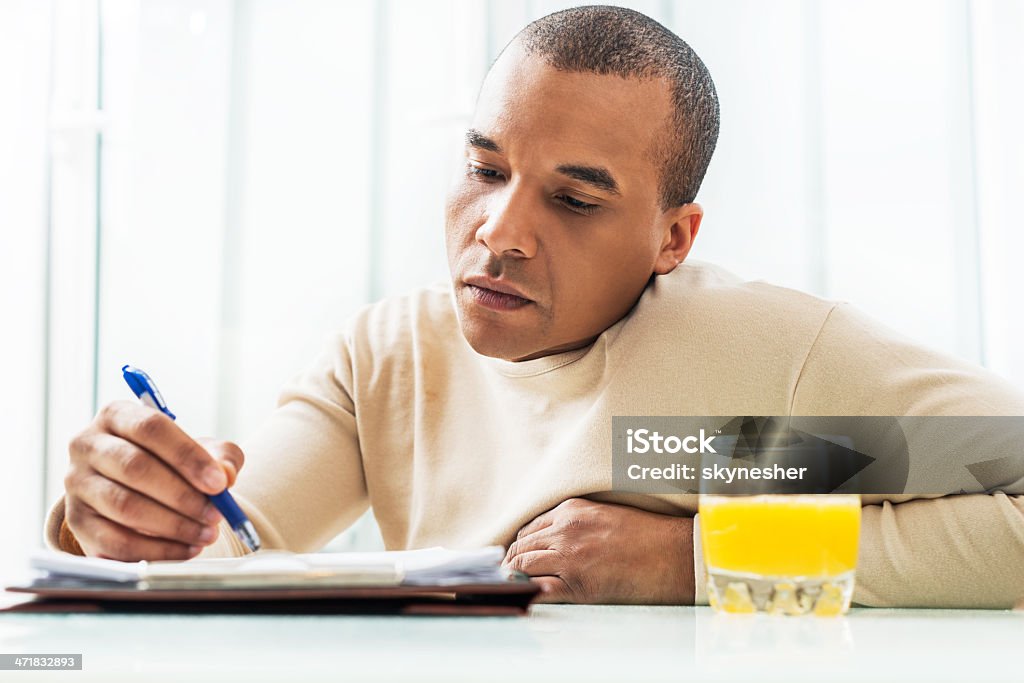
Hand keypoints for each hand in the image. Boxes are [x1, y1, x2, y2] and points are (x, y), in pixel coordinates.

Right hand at [64, 400, 244, 560]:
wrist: (138, 489)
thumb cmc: (170, 463)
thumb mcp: (200, 450)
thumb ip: (220, 457)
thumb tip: (225, 474)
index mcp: (117, 415)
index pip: (151, 428)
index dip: (188, 456)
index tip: (220, 483)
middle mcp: (88, 444)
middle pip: (135, 467)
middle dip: (182, 495)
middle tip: (215, 514)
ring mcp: (78, 484)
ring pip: (125, 506)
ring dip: (173, 525)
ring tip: (206, 534)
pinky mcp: (76, 522)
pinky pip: (115, 541)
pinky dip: (156, 549)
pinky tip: (186, 549)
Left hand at [503, 498, 694, 604]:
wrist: (674, 554)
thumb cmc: (647, 535)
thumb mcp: (604, 515)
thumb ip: (575, 523)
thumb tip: (552, 540)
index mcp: (571, 510)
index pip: (529, 528)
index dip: (521, 545)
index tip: (518, 556)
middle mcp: (565, 529)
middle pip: (522, 547)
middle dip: (512, 562)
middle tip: (509, 575)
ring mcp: (569, 556)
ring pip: (523, 566)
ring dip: (515, 577)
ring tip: (515, 587)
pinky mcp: (577, 583)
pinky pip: (539, 589)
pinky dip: (528, 593)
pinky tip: (526, 597)